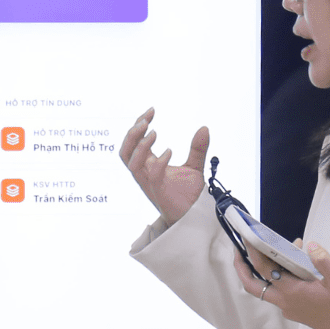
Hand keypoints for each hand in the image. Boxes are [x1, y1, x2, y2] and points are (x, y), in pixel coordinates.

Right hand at [119, 109, 210, 224]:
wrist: (195, 217)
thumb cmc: (189, 195)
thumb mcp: (194, 166)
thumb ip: (197, 149)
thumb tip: (204, 128)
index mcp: (149, 165)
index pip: (134, 142)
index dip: (139, 125)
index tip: (151, 111)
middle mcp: (145, 173)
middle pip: (125, 151)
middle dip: (132, 133)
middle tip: (146, 120)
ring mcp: (150, 184)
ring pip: (131, 163)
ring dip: (139, 146)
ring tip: (153, 132)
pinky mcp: (159, 193)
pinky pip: (152, 176)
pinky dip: (159, 162)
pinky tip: (170, 151)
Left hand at [240, 241, 329, 328]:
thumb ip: (323, 262)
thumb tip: (310, 245)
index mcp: (292, 292)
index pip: (265, 269)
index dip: (254, 252)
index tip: (248, 237)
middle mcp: (285, 302)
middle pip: (253, 286)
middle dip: (242, 269)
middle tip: (239, 251)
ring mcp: (289, 309)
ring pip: (264, 291)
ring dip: (258, 274)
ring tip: (264, 253)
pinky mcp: (295, 312)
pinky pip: (278, 294)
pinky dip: (276, 279)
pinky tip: (290, 266)